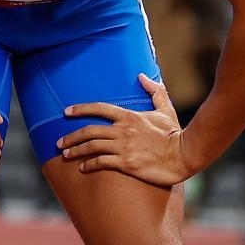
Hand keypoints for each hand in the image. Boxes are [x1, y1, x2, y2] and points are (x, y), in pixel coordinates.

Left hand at [57, 74, 194, 185]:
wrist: (185, 155)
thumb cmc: (175, 133)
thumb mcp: (165, 109)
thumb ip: (154, 92)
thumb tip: (143, 76)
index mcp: (129, 116)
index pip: (99, 108)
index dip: (80, 109)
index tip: (66, 112)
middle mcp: (122, 130)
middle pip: (89, 130)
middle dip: (71, 136)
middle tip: (59, 142)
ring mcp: (123, 147)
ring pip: (92, 147)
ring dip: (76, 151)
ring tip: (66, 155)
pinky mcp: (127, 164)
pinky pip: (102, 162)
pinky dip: (89, 165)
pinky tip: (83, 168)